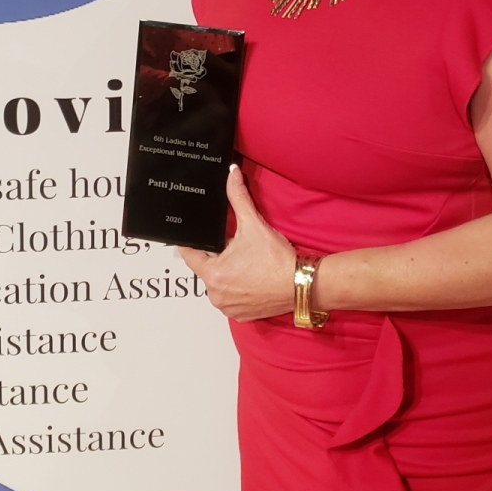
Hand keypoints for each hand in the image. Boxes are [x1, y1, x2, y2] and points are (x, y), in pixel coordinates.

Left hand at [178, 164, 295, 321]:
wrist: (301, 284)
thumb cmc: (277, 260)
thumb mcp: (254, 224)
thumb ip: (238, 197)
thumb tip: (232, 175)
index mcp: (212, 274)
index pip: (190, 255)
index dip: (192, 242)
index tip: (194, 236)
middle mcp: (216, 295)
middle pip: (207, 269)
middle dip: (216, 257)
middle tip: (233, 247)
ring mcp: (229, 307)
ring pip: (220, 284)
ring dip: (227, 274)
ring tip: (245, 263)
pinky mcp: (242, 315)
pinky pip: (232, 299)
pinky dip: (238, 288)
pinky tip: (252, 278)